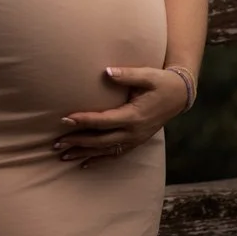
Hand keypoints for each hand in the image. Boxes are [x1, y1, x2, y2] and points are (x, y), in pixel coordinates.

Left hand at [52, 66, 187, 168]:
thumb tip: (107, 71)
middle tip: (56, 143)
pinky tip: (83, 164)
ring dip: (83, 154)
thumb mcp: (147, 75)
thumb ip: (127, 74)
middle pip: (100, 140)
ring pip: (105, 151)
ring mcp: (135, 140)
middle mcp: (133, 132)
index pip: (103, 121)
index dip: (84, 120)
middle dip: (77, 141)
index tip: (65, 119)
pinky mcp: (136, 142)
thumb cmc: (161, 82)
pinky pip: (115, 154)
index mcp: (134, 116)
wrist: (180, 96)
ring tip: (63, 157)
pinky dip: (98, 160)